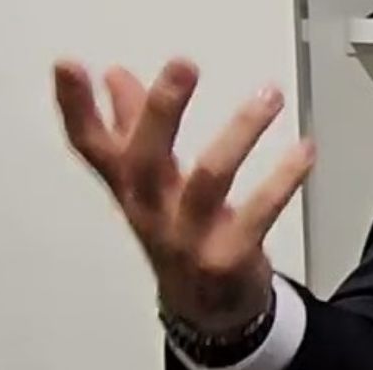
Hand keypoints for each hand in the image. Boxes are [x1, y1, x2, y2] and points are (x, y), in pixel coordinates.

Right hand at [54, 57, 313, 332]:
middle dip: (160, 112)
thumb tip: (115, 74)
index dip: (75, 109)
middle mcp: (153, 211)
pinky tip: (305, 150)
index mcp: (131, 187)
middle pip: (144, 161)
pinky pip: (257, 215)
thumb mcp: (151, 182)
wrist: (207, 308)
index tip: (67, 64)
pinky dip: (283, 180)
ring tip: (270, 95)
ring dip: (240, 134)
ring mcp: (188, 237)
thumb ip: (134, 126)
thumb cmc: (178, 230)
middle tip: (182, 65)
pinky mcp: (228, 257)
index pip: (91, 146)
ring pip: (208, 182)